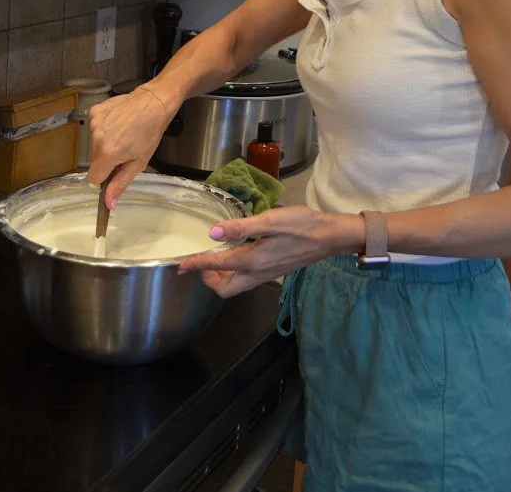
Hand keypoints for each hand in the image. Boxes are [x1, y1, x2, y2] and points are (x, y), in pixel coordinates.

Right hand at [87, 85, 171, 206]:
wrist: (153, 103)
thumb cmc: (150, 133)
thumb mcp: (139, 162)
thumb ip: (120, 184)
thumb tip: (108, 204)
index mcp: (107, 153)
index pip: (93, 178)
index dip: (105, 177)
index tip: (115, 170)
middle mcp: (96, 138)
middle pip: (94, 161)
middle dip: (106, 160)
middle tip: (124, 149)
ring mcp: (93, 123)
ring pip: (93, 145)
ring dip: (104, 144)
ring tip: (123, 134)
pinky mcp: (94, 112)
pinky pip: (94, 128)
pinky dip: (103, 129)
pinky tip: (118, 123)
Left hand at [178, 206, 363, 296]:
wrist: (329, 236)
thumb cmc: (301, 225)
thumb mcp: (269, 221)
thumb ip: (240, 227)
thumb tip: (212, 233)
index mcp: (252, 261)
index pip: (216, 266)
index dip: (196, 265)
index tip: (181, 266)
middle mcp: (256, 273)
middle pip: (225, 289)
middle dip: (208, 279)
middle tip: (202, 262)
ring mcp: (265, 275)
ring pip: (235, 286)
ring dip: (221, 277)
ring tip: (215, 258)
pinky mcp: (272, 271)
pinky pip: (246, 280)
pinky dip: (234, 273)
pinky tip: (236, 254)